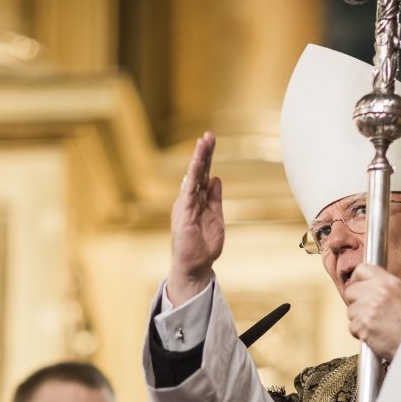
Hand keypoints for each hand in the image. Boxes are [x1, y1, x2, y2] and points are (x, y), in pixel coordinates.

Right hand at [167, 132, 223, 304]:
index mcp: (197, 201)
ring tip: (203, 142)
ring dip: (198, 160)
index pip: (203, 175)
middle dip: (203, 153)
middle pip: (197, 172)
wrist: (196, 266)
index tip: (211, 141)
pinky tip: (197, 164)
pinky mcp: (183, 214)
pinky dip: (193, 177)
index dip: (207, 159)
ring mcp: (185, 206)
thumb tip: (216, 179)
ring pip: (192, 178)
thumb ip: (215, 199)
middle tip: (209, 135)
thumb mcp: (216, 218)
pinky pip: (189, 191)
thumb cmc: (204, 246)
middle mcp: (189, 200)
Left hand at [343, 263, 400, 360]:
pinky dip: (360, 332)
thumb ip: (380, 286)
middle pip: (351, 290)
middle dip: (356, 302)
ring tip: (376, 324)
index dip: (357, 280)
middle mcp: (379, 291)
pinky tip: (374, 333)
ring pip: (350, 310)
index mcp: (389, 282)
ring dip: (358, 319)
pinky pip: (352, 326)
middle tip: (371, 312)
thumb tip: (358, 283)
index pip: (361, 269)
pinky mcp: (363, 324)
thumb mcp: (399, 295)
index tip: (360, 289)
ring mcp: (370, 308)